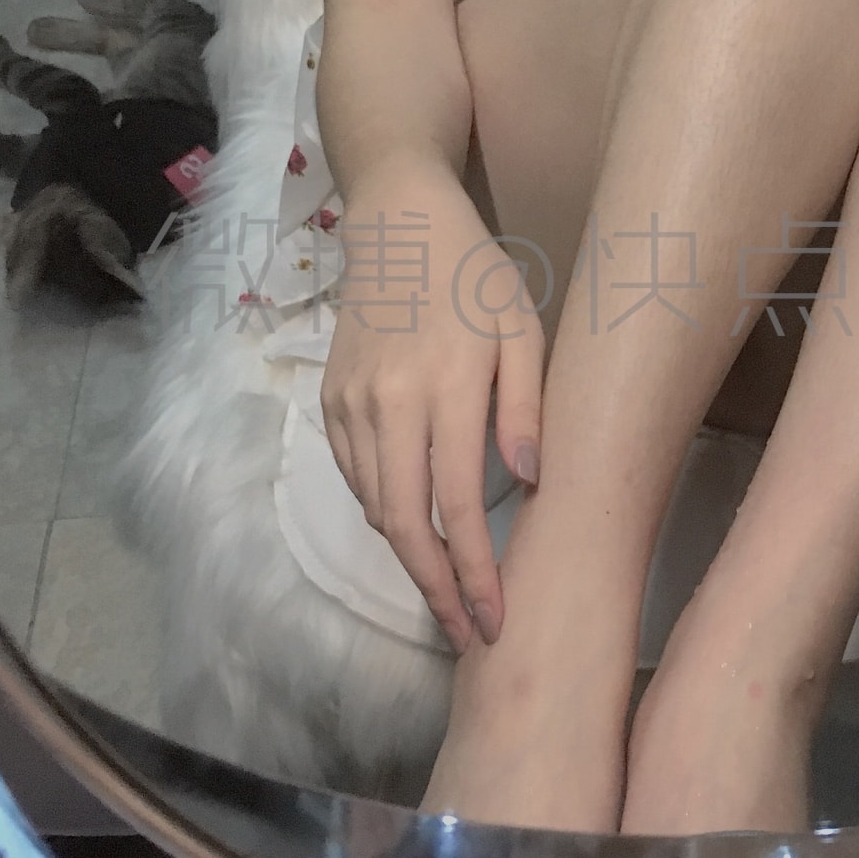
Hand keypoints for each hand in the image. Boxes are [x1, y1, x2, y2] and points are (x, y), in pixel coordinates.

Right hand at [319, 156, 545, 651]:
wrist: (395, 222)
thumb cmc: (476, 276)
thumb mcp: (524, 329)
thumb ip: (526, 407)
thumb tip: (527, 483)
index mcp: (448, 387)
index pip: (456, 506)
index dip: (473, 572)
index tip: (494, 619)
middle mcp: (390, 403)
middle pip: (404, 524)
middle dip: (436, 590)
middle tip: (469, 635)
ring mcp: (352, 405)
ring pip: (375, 508)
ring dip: (410, 560)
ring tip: (451, 594)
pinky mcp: (332, 402)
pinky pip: (357, 478)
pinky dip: (386, 514)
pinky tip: (417, 530)